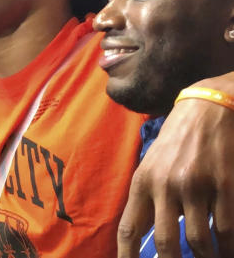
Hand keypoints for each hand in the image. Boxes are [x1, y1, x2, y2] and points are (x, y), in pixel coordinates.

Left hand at [118, 75, 233, 257]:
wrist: (208, 108)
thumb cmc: (178, 142)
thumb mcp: (152, 165)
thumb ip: (148, 198)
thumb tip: (141, 236)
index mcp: (142, 182)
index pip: (129, 229)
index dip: (128, 256)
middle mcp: (165, 185)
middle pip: (166, 243)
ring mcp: (196, 186)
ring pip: (200, 241)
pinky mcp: (224, 184)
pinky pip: (226, 227)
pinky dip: (228, 246)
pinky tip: (227, 251)